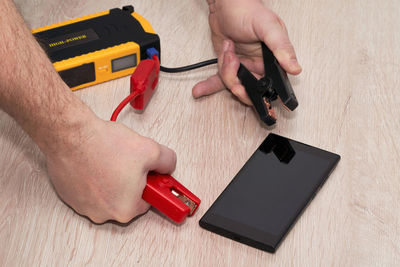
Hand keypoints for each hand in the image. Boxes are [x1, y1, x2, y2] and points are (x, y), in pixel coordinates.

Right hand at [44, 117, 175, 223]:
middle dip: (130, 180)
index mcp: (125, 209)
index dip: (150, 184)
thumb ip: (167, 161)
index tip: (149, 176)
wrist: (70, 135)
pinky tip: (97, 160)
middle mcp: (103, 214)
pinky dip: (94, 177)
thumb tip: (167, 165)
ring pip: (108, 193)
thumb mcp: (151, 150)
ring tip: (111, 158)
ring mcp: (84, 206)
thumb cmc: (103, 145)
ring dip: (112, 178)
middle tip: (129, 162)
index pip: (147, 201)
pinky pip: (90, 189)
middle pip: (127, 198)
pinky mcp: (70, 195)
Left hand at [193, 0, 301, 104]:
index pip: (271, 86)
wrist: (225, 3)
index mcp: (273, 60)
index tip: (250, 91)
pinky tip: (200, 90)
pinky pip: (220, 80)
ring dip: (225, 72)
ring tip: (227, 51)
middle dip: (239, 85)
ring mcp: (242, 66)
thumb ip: (281, 47)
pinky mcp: (227, 65)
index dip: (260, 93)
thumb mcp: (268, 27)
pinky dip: (209, 86)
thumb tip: (294, 67)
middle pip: (250, 89)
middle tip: (234, 77)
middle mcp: (258, 65)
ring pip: (233, 84)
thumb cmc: (248, 10)